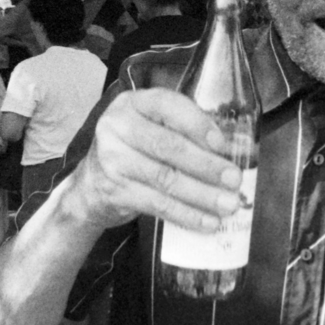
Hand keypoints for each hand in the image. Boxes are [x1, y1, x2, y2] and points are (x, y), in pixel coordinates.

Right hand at [65, 87, 241, 233]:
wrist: (91, 186)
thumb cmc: (134, 152)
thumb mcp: (151, 129)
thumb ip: (182, 132)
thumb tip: (232, 152)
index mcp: (133, 103)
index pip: (169, 106)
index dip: (198, 124)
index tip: (223, 145)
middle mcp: (118, 126)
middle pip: (168, 145)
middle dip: (206, 164)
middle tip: (234, 179)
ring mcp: (112, 159)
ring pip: (165, 178)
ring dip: (201, 194)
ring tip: (228, 205)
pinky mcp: (114, 190)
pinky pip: (157, 204)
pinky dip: (185, 214)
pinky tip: (207, 222)